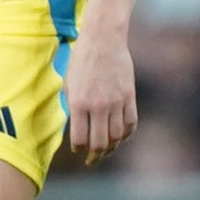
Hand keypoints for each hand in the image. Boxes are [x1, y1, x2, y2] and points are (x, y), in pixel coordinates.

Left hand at [64, 29, 136, 162]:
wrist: (103, 39)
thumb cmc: (81, 59)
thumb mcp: (69, 83)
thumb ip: (72, 106)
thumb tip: (76, 128)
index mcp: (79, 103)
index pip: (80, 139)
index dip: (78, 148)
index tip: (77, 150)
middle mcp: (98, 106)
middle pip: (99, 143)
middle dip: (95, 156)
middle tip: (92, 160)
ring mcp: (116, 102)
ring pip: (117, 136)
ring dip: (111, 147)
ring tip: (106, 151)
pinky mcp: (130, 96)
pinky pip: (131, 123)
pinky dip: (127, 134)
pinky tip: (121, 137)